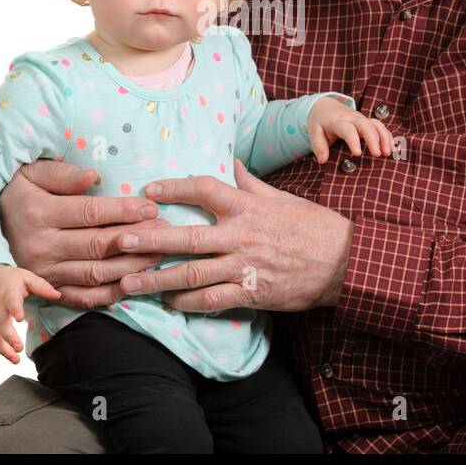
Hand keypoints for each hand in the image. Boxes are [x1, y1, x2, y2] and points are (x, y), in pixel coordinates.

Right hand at [0, 158, 173, 309]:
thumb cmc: (16, 193)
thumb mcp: (31, 174)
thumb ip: (62, 175)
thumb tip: (95, 177)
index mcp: (38, 213)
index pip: (91, 214)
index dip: (124, 211)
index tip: (151, 208)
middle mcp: (40, 246)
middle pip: (99, 246)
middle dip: (137, 239)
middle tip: (165, 232)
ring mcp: (42, 273)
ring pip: (96, 273)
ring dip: (131, 267)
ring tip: (159, 256)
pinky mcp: (45, 290)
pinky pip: (82, 298)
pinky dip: (109, 295)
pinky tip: (133, 284)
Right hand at [0, 264, 60, 365]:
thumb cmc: (9, 278)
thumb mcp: (26, 277)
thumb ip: (42, 287)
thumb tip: (58, 296)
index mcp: (8, 293)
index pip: (11, 301)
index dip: (14, 309)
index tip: (19, 318)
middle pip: (0, 324)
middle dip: (9, 337)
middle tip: (19, 348)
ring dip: (2, 349)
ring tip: (15, 359)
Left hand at [113, 159, 354, 311]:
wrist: (345, 262)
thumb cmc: (313, 227)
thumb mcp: (282, 198)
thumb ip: (252, 183)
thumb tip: (234, 160)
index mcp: (247, 207)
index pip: (204, 189)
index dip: (174, 188)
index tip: (148, 190)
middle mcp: (241, 236)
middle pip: (187, 237)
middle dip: (150, 240)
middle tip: (120, 240)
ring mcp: (244, 267)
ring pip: (191, 275)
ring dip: (156, 280)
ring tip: (126, 282)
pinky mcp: (251, 293)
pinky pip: (212, 300)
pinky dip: (187, 303)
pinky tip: (167, 304)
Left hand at [307, 96, 392, 162]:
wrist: (325, 106)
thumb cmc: (320, 122)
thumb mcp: (314, 131)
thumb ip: (318, 146)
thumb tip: (322, 160)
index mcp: (338, 121)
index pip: (347, 129)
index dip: (353, 141)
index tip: (358, 154)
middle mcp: (352, 118)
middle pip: (366, 125)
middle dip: (374, 139)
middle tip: (378, 154)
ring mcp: (361, 119)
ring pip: (376, 124)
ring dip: (384, 137)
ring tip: (388, 153)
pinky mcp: (367, 121)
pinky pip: (380, 126)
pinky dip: (387, 136)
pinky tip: (391, 148)